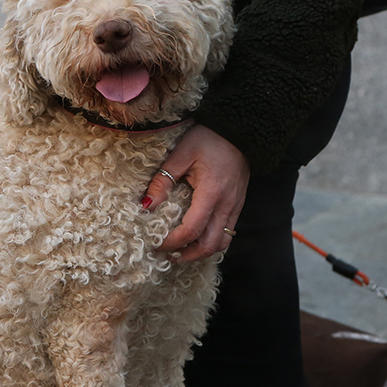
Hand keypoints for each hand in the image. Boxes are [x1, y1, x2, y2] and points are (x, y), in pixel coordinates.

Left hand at [141, 124, 250, 261]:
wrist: (241, 130)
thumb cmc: (210, 138)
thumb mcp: (182, 154)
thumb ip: (163, 180)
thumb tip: (146, 205)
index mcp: (211, 193)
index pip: (191, 231)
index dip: (172, 243)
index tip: (156, 244)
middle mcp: (226, 205)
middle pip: (209, 246)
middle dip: (187, 255)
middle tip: (168, 255)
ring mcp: (235, 207)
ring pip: (221, 243)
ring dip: (201, 252)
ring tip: (182, 252)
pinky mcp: (237, 205)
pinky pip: (227, 233)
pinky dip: (211, 241)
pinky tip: (197, 238)